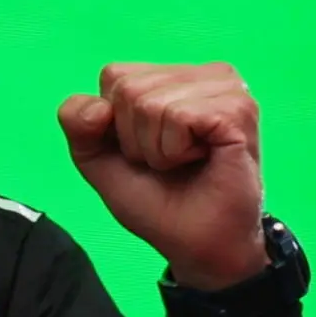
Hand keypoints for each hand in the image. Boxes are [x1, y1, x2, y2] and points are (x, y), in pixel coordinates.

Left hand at [56, 63, 270, 290]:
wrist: (195, 243)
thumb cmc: (154, 198)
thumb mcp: (96, 157)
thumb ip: (76, 122)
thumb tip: (98, 107)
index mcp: (170, 76)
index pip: (114, 75)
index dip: (113, 123)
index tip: (142, 150)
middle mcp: (200, 73)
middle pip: (129, 89)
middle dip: (136, 138)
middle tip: (168, 161)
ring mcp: (224, 88)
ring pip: (152, 103)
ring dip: (158, 149)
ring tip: (185, 162)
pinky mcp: (238, 109)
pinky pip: (179, 117)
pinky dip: (176, 150)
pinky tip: (202, 160)